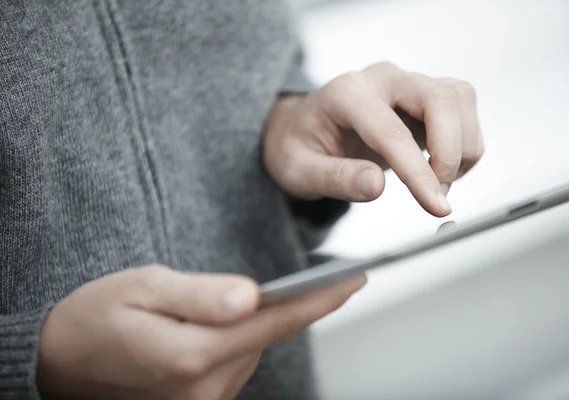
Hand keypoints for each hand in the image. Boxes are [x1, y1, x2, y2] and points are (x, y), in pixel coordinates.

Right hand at [37, 265, 365, 399]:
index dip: (321, 299)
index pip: (275, 321)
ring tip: (206, 308)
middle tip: (256, 281)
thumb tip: (250, 296)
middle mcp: (206, 388)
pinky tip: (206, 329)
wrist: (61, 363)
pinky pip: (235, 363)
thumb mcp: (141, 288)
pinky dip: (233, 341)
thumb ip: (199, 294)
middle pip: (265, 335)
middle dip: (274, 304)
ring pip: (251, 349)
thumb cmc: (96, 317)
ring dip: (245, 324)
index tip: (356, 278)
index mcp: (193, 355)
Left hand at [263, 62, 483, 216]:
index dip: (418, 171)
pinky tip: (441, 169)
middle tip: (438, 194)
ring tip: (438, 183)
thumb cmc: (298, 147)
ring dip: (462, 146)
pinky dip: (464, 144)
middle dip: (451, 151)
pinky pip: (462, 110)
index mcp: (346, 94)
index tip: (436, 204)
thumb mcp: (299, 171)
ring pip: (459, 99)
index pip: (392, 131)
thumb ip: (336, 178)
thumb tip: (376, 186)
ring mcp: (405, 84)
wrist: (303, 130)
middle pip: (440, 98)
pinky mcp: (423, 97)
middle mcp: (381, 80)